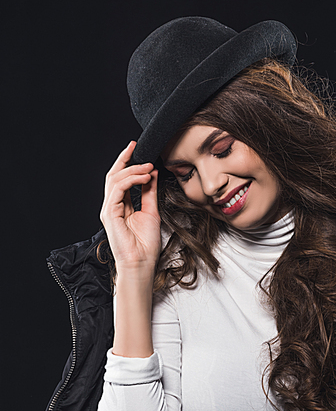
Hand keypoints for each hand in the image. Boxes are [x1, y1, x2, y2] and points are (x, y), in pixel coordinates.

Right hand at [100, 141, 161, 273]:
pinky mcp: (110, 214)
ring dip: (133, 169)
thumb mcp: (151, 211)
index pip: (121, 179)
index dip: (127, 162)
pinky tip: (145, 178)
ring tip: (148, 166)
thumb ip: (150, 192)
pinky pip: (118, 190)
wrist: (142, 263)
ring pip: (115, 180)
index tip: (137, 149)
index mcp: (120, 206)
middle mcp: (112, 206)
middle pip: (113, 175)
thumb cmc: (145, 245)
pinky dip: (132, 180)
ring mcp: (109, 210)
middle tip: (137, 147)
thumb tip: (152, 173)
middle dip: (125, 159)